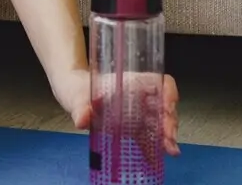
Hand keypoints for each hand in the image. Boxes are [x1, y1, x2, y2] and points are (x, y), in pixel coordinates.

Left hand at [53, 68, 180, 156]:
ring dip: (166, 136)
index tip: (167, 108)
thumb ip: (80, 107)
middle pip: (164, 106)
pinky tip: (153, 159)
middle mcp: (139, 96)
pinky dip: (152, 148)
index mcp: (131, 82)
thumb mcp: (76, 95)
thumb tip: (82, 120)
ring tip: (167, 150)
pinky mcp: (133, 127)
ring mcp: (138, 112)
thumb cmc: (76, 89)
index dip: (169, 93)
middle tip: (168, 141)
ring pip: (160, 122)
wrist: (72, 95)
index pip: (160, 82)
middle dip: (169, 123)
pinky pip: (147, 136)